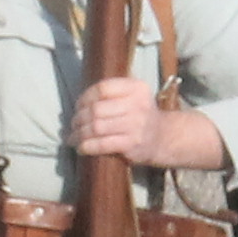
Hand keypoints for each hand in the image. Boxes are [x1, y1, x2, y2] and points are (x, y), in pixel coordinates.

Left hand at [72, 76, 228, 169]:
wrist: (164, 138)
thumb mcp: (134, 96)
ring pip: (96, 127)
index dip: (85, 97)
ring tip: (73, 137)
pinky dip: (87, 146)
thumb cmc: (141, 116)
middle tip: (73, 124)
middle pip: (96, 109)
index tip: (78, 106)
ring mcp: (135, 125)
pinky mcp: (131, 144)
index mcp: (136, 88)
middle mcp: (137, 104)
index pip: (103, 88)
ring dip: (79, 133)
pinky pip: (102, 144)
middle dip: (79, 118)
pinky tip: (81, 148)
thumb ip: (113, 93)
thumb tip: (79, 101)